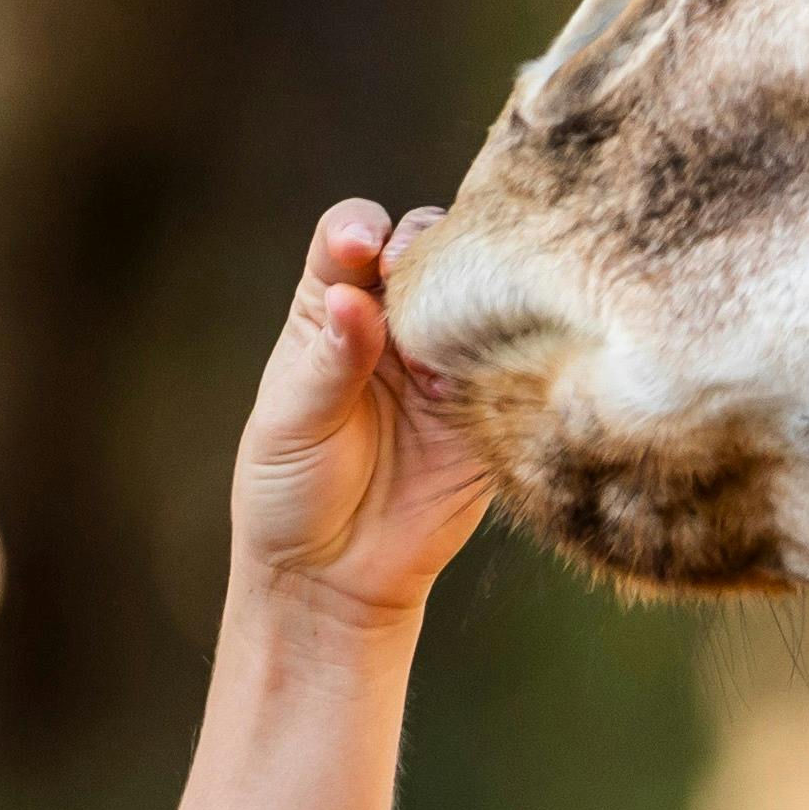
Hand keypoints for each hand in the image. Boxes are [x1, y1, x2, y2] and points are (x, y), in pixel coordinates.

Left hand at [232, 200, 494, 638]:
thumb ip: (330, 358)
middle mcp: (394, 323)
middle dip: (428, 247)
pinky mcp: (491, 409)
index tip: (362, 248)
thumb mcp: (292, 421)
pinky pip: (516, 361)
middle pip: (427, 245)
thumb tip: (356, 297)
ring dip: (475, 293)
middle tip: (415, 279)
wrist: (333, 580)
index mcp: (331, 311)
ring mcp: (448, 362)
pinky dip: (517, 350)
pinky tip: (502, 365)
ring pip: (479, 292)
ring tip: (456, 332)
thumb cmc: (292, 492)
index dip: (360, 229)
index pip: (350, 237)